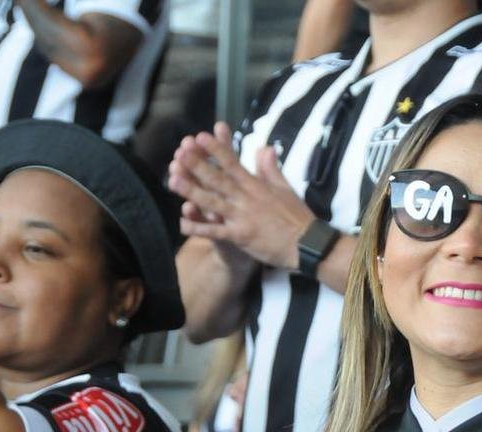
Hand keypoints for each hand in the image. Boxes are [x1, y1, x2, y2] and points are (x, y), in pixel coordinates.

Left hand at [168, 122, 315, 269]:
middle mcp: (247, 198)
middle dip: (198, 165)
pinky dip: (199, 227)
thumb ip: (271, 168)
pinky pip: (215, 231)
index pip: (233, 163)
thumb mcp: (286, 188)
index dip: (216, 150)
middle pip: (219, 179)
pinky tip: (182, 222)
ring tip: (173, 179)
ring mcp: (242, 217)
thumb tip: (264, 147)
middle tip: (181, 152)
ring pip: (213, 201)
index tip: (201, 137)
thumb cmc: (298, 217)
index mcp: (257, 186)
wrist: (308, 244)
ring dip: (192, 190)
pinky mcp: (241, 236)